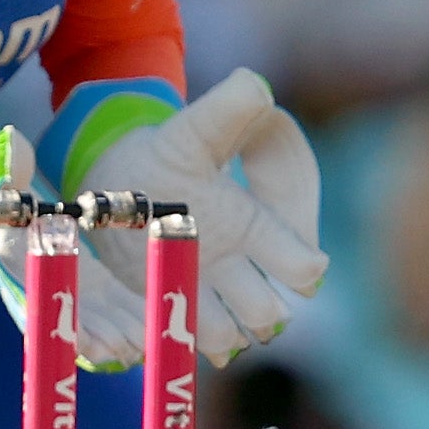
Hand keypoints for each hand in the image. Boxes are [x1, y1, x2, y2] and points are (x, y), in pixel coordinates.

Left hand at [65, 69, 329, 364]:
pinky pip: (176, 336)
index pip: (296, 258)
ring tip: (189, 326)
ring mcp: (201, 290)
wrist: (126, 174)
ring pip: (222, 332)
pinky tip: (150, 336)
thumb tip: (256, 86)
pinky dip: (167, 342)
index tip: (301, 269)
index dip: (301, 266)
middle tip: (234, 310)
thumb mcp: (197, 125)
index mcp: (256, 227)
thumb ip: (230, 106)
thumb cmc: (173, 147)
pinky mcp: (164, 305)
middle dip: (254, 313)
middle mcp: (235, 267)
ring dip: (212, 336)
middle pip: (262, 308)